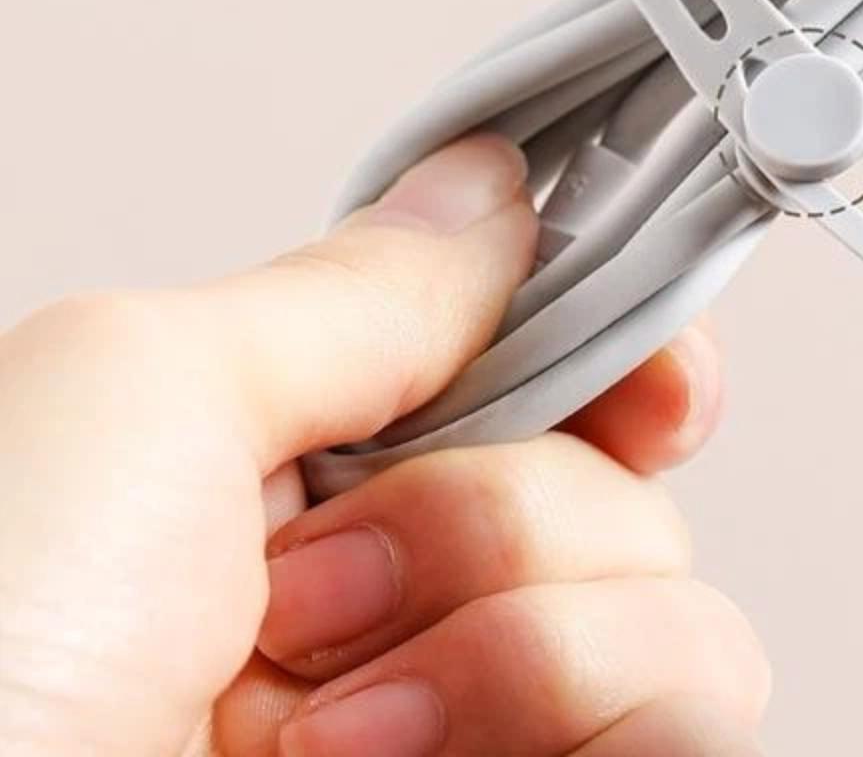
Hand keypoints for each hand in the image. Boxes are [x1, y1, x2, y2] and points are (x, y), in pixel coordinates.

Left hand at [0, 135, 768, 756]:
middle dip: (503, 502)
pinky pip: (691, 715)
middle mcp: (398, 592)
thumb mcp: (142, 393)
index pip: (542, 366)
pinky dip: (566, 702)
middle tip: (334, 557)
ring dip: (522, 628)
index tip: (645, 367)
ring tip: (331, 710)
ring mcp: (463, 716)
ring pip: (674, 595)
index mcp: (304, 468)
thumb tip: (493, 187)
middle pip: (619, 469)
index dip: (621, 345)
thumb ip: (355, 288)